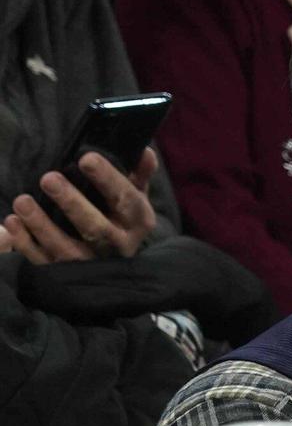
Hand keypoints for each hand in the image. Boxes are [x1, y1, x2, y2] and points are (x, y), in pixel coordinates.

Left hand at [4, 148, 158, 263]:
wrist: (117, 265)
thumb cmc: (122, 219)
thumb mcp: (136, 197)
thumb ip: (140, 174)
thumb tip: (144, 151)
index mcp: (137, 222)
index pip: (125, 199)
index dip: (107, 179)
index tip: (86, 158)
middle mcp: (118, 245)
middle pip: (95, 227)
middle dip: (72, 203)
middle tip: (49, 179)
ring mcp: (92, 263)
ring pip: (67, 248)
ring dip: (43, 225)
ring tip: (22, 201)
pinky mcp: (67, 274)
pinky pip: (45, 262)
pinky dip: (26, 244)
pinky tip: (13, 223)